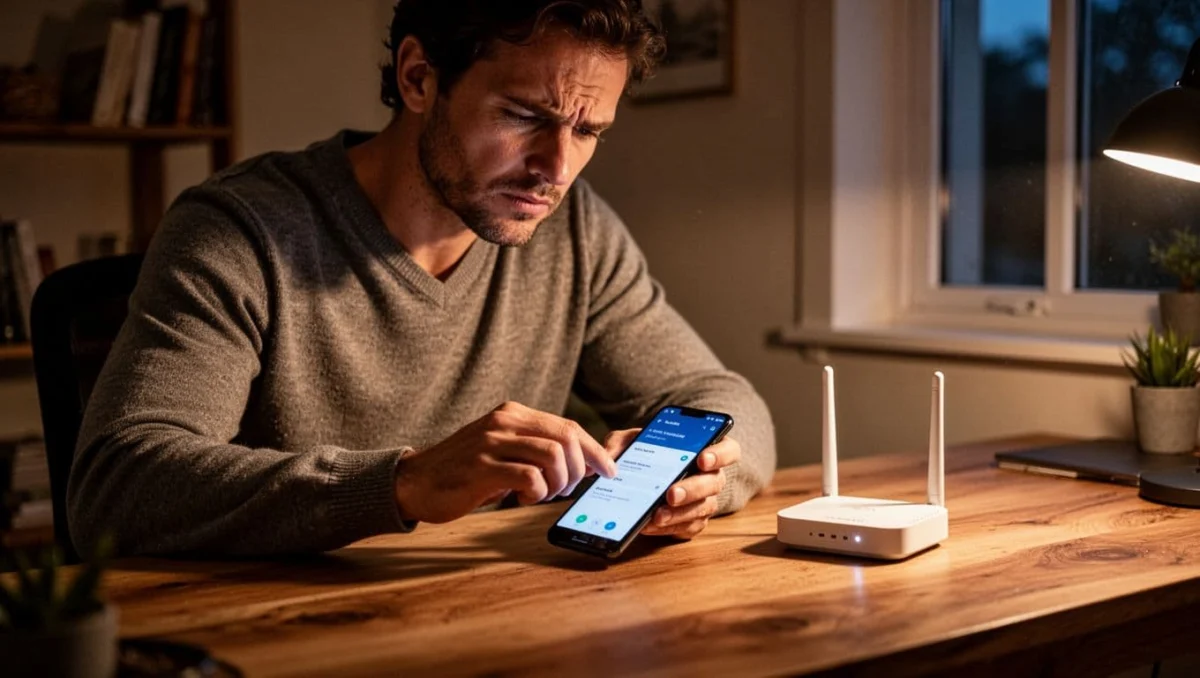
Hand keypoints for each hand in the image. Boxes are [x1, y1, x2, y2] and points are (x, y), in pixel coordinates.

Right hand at [393, 401, 617, 522]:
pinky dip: (536, 493)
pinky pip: (529, 477)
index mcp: (513, 414)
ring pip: (553, 456)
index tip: (608, 472)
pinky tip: (522, 499)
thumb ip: (534, 449)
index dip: (594, 451)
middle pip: (567, 439)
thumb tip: (581, 464)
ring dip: (559, 483)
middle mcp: (504, 422)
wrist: (414, 482)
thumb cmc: (463, 471)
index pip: (568, 427)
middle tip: (567, 490)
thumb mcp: (501, 450)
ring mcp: (492, 443)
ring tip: (544, 495)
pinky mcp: (482, 468)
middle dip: (579, 470)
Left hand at [603, 428, 740, 539]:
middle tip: (672, 494)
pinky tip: (650, 526)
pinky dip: (669, 528)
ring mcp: (705, 501)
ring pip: (702, 509)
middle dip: (693, 489)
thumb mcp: (632, 442)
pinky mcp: (694, 522)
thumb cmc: (646, 453)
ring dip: (680, 513)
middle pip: (714, 483)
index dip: (720, 454)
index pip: (729, 450)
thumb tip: (608, 457)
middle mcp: (712, 476)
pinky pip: (688, 528)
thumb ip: (621, 442)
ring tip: (657, 515)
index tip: (702, 458)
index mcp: (707, 449)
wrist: (646, 480)